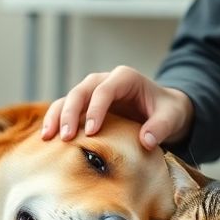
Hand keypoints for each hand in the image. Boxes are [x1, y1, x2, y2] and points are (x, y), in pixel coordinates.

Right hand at [42, 65, 194, 149]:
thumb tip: (146, 141)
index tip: (91, 132)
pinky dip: (55, 121)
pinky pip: (66, 109)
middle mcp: (105, 81)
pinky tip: (47, 139)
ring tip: (48, 137)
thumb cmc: (167, 111)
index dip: (95, 109)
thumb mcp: (171, 117)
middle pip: (81, 91)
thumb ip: (161, 126)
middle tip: (66, 137)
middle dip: (70, 113)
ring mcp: (93, 93)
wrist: (163, 110)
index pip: (105, 90)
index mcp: (125, 78)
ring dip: (56, 116)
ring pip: (68, 98)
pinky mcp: (86, 106)